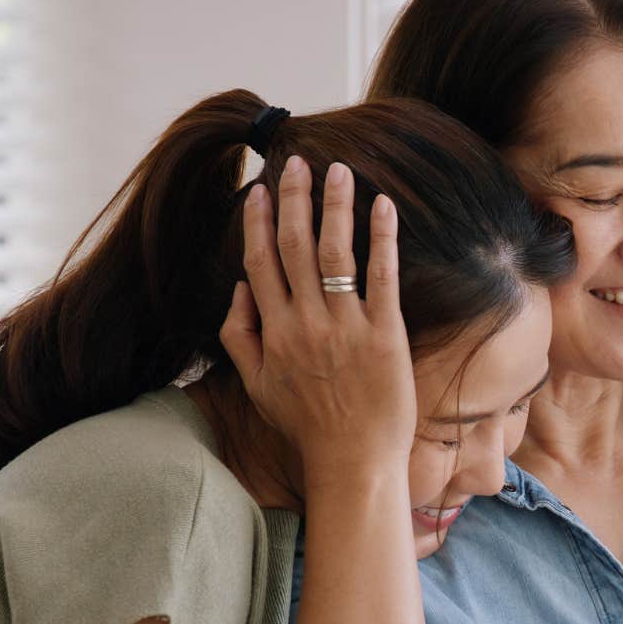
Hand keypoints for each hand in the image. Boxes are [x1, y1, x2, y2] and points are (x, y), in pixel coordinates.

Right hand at [220, 156, 415, 482]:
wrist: (352, 462)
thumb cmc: (306, 426)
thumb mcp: (258, 385)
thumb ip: (239, 336)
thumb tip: (237, 289)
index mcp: (274, 332)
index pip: (261, 263)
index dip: (261, 222)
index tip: (263, 189)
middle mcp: (306, 324)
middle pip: (295, 247)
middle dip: (296, 199)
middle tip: (301, 161)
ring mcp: (346, 328)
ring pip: (334, 254)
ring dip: (336, 207)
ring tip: (340, 170)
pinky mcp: (385, 336)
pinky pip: (381, 277)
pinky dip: (381, 239)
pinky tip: (384, 207)